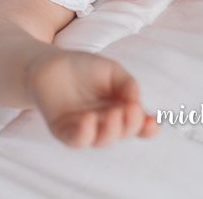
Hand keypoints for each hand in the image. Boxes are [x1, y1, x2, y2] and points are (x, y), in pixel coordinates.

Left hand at [27, 50, 159, 147]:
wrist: (50, 62)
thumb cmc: (83, 67)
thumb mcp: (112, 70)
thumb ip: (128, 84)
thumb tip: (137, 102)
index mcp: (119, 110)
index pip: (137, 125)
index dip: (147, 128)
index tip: (153, 123)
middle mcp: (104, 123)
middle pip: (122, 133)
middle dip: (129, 125)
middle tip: (129, 110)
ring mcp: (84, 129)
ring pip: (101, 140)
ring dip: (110, 131)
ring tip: (112, 114)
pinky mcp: (63, 130)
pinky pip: (76, 139)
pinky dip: (84, 134)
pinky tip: (88, 119)